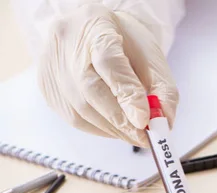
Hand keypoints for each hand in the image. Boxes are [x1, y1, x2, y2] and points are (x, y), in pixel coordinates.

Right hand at [37, 4, 178, 146]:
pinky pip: (72, 117)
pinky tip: (114, 128)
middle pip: (90, 89)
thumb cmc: (126, 44)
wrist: (95, 30)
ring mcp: (51, 64)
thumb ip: (163, 90)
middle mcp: (66, 42)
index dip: (127, 94)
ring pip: (79, 109)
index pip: (109, 62)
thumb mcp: (152, 58)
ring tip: (134, 134)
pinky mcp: (46, 85)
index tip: (144, 121)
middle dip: (121, 121)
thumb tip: (164, 124)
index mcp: (96, 25)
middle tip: (144, 138)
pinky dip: (98, 129)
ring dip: (112, 129)